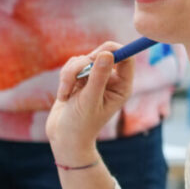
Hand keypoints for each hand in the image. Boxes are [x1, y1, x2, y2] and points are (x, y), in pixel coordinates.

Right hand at [45, 43, 131, 163]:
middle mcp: (110, 80)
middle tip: (76, 78)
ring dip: (70, 75)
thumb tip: (107, 54)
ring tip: (66, 94)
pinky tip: (64, 95)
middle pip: (101, 54)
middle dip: (84, 65)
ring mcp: (94, 79)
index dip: (113, 51)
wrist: (64, 137)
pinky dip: (64, 78)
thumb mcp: (89, 101)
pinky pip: (71, 66)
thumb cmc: (81, 124)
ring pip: (82, 60)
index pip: (126, 58)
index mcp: (121, 86)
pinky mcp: (79, 79)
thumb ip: (98, 77)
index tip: (96, 56)